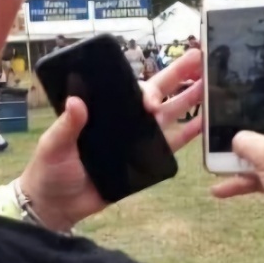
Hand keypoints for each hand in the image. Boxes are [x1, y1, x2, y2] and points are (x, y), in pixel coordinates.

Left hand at [17, 48, 204, 231]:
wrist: (57, 205)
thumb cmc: (51, 169)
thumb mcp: (54, 144)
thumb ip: (67, 124)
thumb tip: (76, 102)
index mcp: (105, 109)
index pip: (133, 90)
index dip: (148, 91)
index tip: (151, 100)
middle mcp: (125, 119)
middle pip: (158, 93)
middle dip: (180, 75)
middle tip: (201, 58)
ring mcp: (138, 139)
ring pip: (170, 114)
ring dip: (191, 100)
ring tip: (212, 86)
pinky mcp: (145, 161)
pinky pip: (171, 145)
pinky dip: (190, 133)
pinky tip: (207, 122)